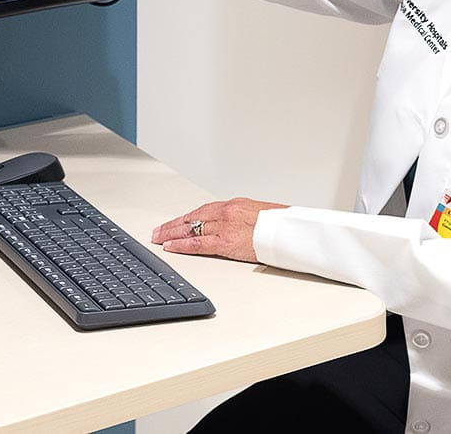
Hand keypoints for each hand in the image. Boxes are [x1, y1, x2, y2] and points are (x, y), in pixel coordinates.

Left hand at [150, 197, 288, 262]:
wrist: (292, 231)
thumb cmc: (282, 225)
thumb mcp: (260, 215)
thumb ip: (244, 219)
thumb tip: (238, 226)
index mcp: (235, 205)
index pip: (203, 211)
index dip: (186, 217)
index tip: (176, 222)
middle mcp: (226, 212)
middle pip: (192, 218)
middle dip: (173, 224)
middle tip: (158, 230)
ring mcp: (224, 226)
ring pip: (190, 228)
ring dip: (171, 233)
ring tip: (158, 237)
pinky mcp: (226, 241)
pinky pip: (198, 244)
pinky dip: (182, 245)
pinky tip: (170, 246)